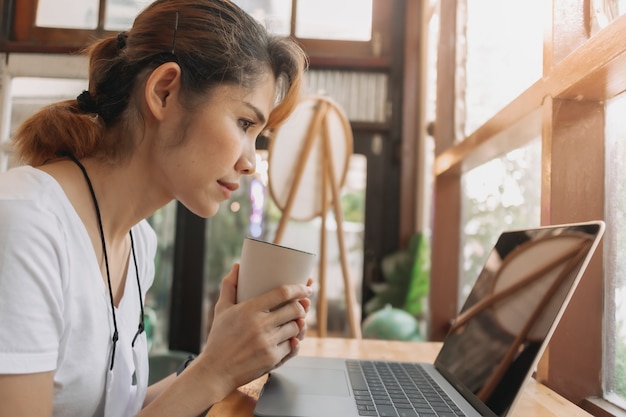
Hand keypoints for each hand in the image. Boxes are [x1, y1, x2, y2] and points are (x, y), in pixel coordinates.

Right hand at [195, 264, 312, 397]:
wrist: (215, 371)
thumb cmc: (219, 338)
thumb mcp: (222, 310)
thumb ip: (230, 286)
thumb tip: (237, 266)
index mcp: (249, 309)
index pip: (283, 293)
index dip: (299, 288)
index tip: (307, 287)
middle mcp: (261, 325)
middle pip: (295, 310)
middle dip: (302, 307)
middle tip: (302, 306)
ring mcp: (268, 343)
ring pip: (296, 328)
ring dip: (299, 324)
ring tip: (295, 322)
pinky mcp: (272, 359)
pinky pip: (293, 346)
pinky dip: (294, 342)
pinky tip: (291, 339)